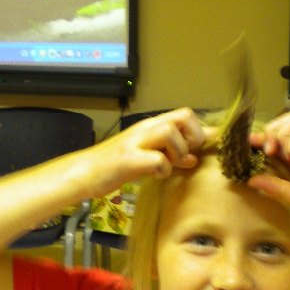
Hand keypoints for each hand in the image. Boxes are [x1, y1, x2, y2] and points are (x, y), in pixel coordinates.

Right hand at [84, 108, 209, 197]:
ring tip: (168, 165)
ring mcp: (136, 142)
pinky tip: (155, 175)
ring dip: (177, 152)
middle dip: (193, 136)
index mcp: (151, 126)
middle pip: (184, 115)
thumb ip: (170, 154)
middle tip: (184, 155)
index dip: (201, 130)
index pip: (186, 114)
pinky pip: (157, 159)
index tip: (204, 148)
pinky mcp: (128, 159)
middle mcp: (145, 129)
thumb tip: (195, 157)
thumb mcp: (147, 157)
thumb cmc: (116, 165)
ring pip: (170, 132)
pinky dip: (162, 169)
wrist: (84, 172)